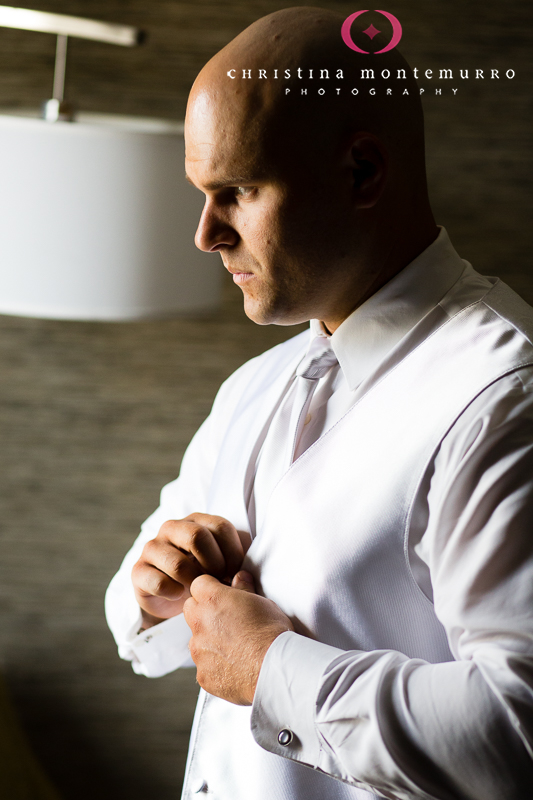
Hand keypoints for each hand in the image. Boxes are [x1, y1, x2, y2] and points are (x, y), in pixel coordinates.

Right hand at [131, 513, 249, 625]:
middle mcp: (172, 528)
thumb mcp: (223, 562)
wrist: (172, 597)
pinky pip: (159, 583)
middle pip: (196, 537)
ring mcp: (153, 547)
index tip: (237, 572)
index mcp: (196, 521)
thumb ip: (237, 558)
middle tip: (219, 581)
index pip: (220, 526)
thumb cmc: (204, 575)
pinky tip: (179, 596)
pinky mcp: (138, 570)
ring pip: (177, 563)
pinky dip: (174, 593)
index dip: (233, 553)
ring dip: (194, 583)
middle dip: (214, 565)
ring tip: (199, 591)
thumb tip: (247, 570)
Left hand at [183, 571, 293, 705]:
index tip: (222, 595)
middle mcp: (199, 623)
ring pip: (196, 639)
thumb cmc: (271, 633)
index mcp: (212, 600)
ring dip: (209, 639)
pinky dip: (215, 665)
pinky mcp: (202, 674)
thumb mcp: (262, 602)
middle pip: (191, 609)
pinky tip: (235, 665)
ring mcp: (198, 651)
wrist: (274, 668)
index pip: (199, 584)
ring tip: (236, 646)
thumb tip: (239, 578)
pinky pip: (204, 665)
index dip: (212, 588)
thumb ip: (244, 588)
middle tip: (226, 619)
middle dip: (204, 611)